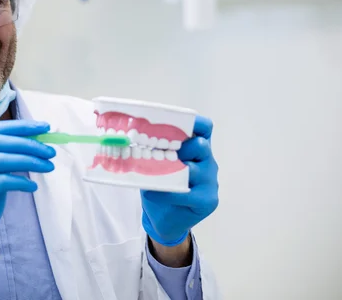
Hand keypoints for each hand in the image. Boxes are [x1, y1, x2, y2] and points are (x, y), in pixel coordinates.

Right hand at [0, 120, 55, 270]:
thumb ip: (5, 159)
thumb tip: (37, 144)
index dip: (21, 127)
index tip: (45, 127)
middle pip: (0, 141)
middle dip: (30, 144)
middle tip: (51, 151)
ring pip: (3, 159)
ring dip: (31, 161)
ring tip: (49, 166)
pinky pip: (3, 181)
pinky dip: (22, 182)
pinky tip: (33, 187)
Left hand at [141, 115, 218, 245]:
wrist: (164, 219)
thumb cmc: (160, 186)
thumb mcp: (154, 164)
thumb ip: (154, 151)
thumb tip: (130, 137)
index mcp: (196, 149)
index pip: (204, 128)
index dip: (194, 122)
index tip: (174, 122)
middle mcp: (208, 161)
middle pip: (200, 145)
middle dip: (178, 147)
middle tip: (158, 152)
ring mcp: (210, 180)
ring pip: (193, 169)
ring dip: (170, 170)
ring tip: (152, 174)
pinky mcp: (208, 200)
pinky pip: (187, 192)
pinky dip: (167, 192)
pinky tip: (153, 193)